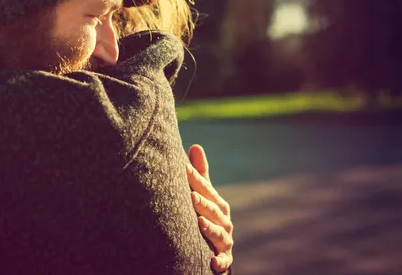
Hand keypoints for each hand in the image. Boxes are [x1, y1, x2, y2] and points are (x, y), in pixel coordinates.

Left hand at [186, 144, 232, 272]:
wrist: (215, 250)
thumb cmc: (206, 217)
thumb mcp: (204, 196)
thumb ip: (200, 174)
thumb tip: (195, 145)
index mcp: (218, 205)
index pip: (206, 190)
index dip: (195, 179)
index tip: (183, 168)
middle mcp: (224, 221)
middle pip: (214, 211)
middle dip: (203, 203)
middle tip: (191, 196)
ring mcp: (225, 241)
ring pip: (220, 235)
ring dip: (210, 229)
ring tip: (200, 222)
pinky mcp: (224, 259)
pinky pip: (223, 262)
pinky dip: (219, 262)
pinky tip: (212, 262)